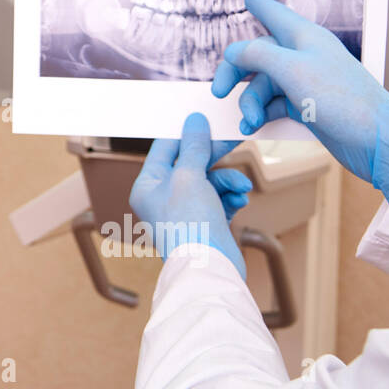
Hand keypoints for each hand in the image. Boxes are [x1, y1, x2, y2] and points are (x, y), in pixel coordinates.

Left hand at [129, 112, 250, 279]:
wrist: (210, 269)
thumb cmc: (190, 224)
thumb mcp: (189, 176)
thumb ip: (193, 147)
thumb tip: (194, 121)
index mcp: (147, 185)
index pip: (165, 148)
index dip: (186, 132)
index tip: (205, 119)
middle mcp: (162, 197)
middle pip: (190, 163)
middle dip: (213, 155)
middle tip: (235, 138)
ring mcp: (184, 211)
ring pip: (209, 181)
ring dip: (227, 180)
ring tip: (241, 187)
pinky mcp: (205, 222)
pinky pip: (219, 198)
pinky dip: (231, 195)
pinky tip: (240, 199)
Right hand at [211, 0, 388, 200]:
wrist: (375, 139)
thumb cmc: (341, 99)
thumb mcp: (292, 70)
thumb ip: (257, 55)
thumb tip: (232, 51)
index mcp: (304, 38)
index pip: (276, 14)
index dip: (260, 5)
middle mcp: (303, 56)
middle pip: (258, 55)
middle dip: (235, 72)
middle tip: (218, 91)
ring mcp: (305, 82)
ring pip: (263, 84)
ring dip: (250, 102)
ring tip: (249, 120)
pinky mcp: (306, 106)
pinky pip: (273, 105)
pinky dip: (261, 115)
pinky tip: (252, 127)